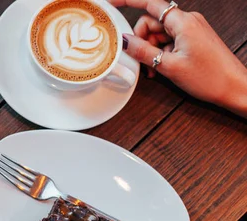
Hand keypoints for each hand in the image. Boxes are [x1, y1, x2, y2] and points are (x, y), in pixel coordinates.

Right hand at [109, 0, 246, 116]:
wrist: (234, 87)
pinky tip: (160, 68)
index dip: (128, 1)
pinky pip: (168, 41)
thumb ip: (144, 52)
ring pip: (158, 34)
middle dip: (141, 41)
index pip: (150, 3)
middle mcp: (187, 21)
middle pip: (151, 23)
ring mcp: (190, 30)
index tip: (111, 2)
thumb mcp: (169, 66)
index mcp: (183, 22)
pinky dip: (160, 53)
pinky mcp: (192, 39)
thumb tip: (124, 41)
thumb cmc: (210, 77)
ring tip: (153, 70)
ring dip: (150, 51)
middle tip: (139, 60)